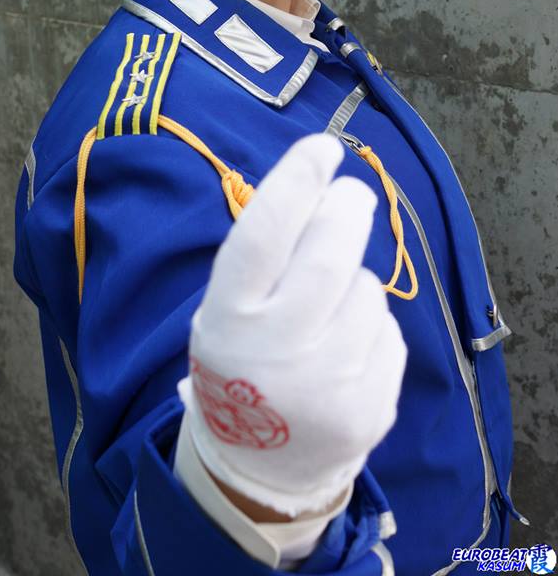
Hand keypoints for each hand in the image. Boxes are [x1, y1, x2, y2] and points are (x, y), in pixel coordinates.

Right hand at [177, 132, 406, 516]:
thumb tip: (322, 187)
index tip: (321, 147)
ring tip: (328, 307)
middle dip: (347, 210)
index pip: (262, 238)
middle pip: (329, 256)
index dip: (294, 183)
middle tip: (353, 194)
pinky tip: (346, 347)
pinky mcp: (371, 408)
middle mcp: (277, 354)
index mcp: (229, 321)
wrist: (262, 468)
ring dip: (354, 279)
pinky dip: (371, 323)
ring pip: (366, 290)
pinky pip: (388, 330)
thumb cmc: (243, 366)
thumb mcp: (228, 312)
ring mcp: (329, 386)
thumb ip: (265, 259)